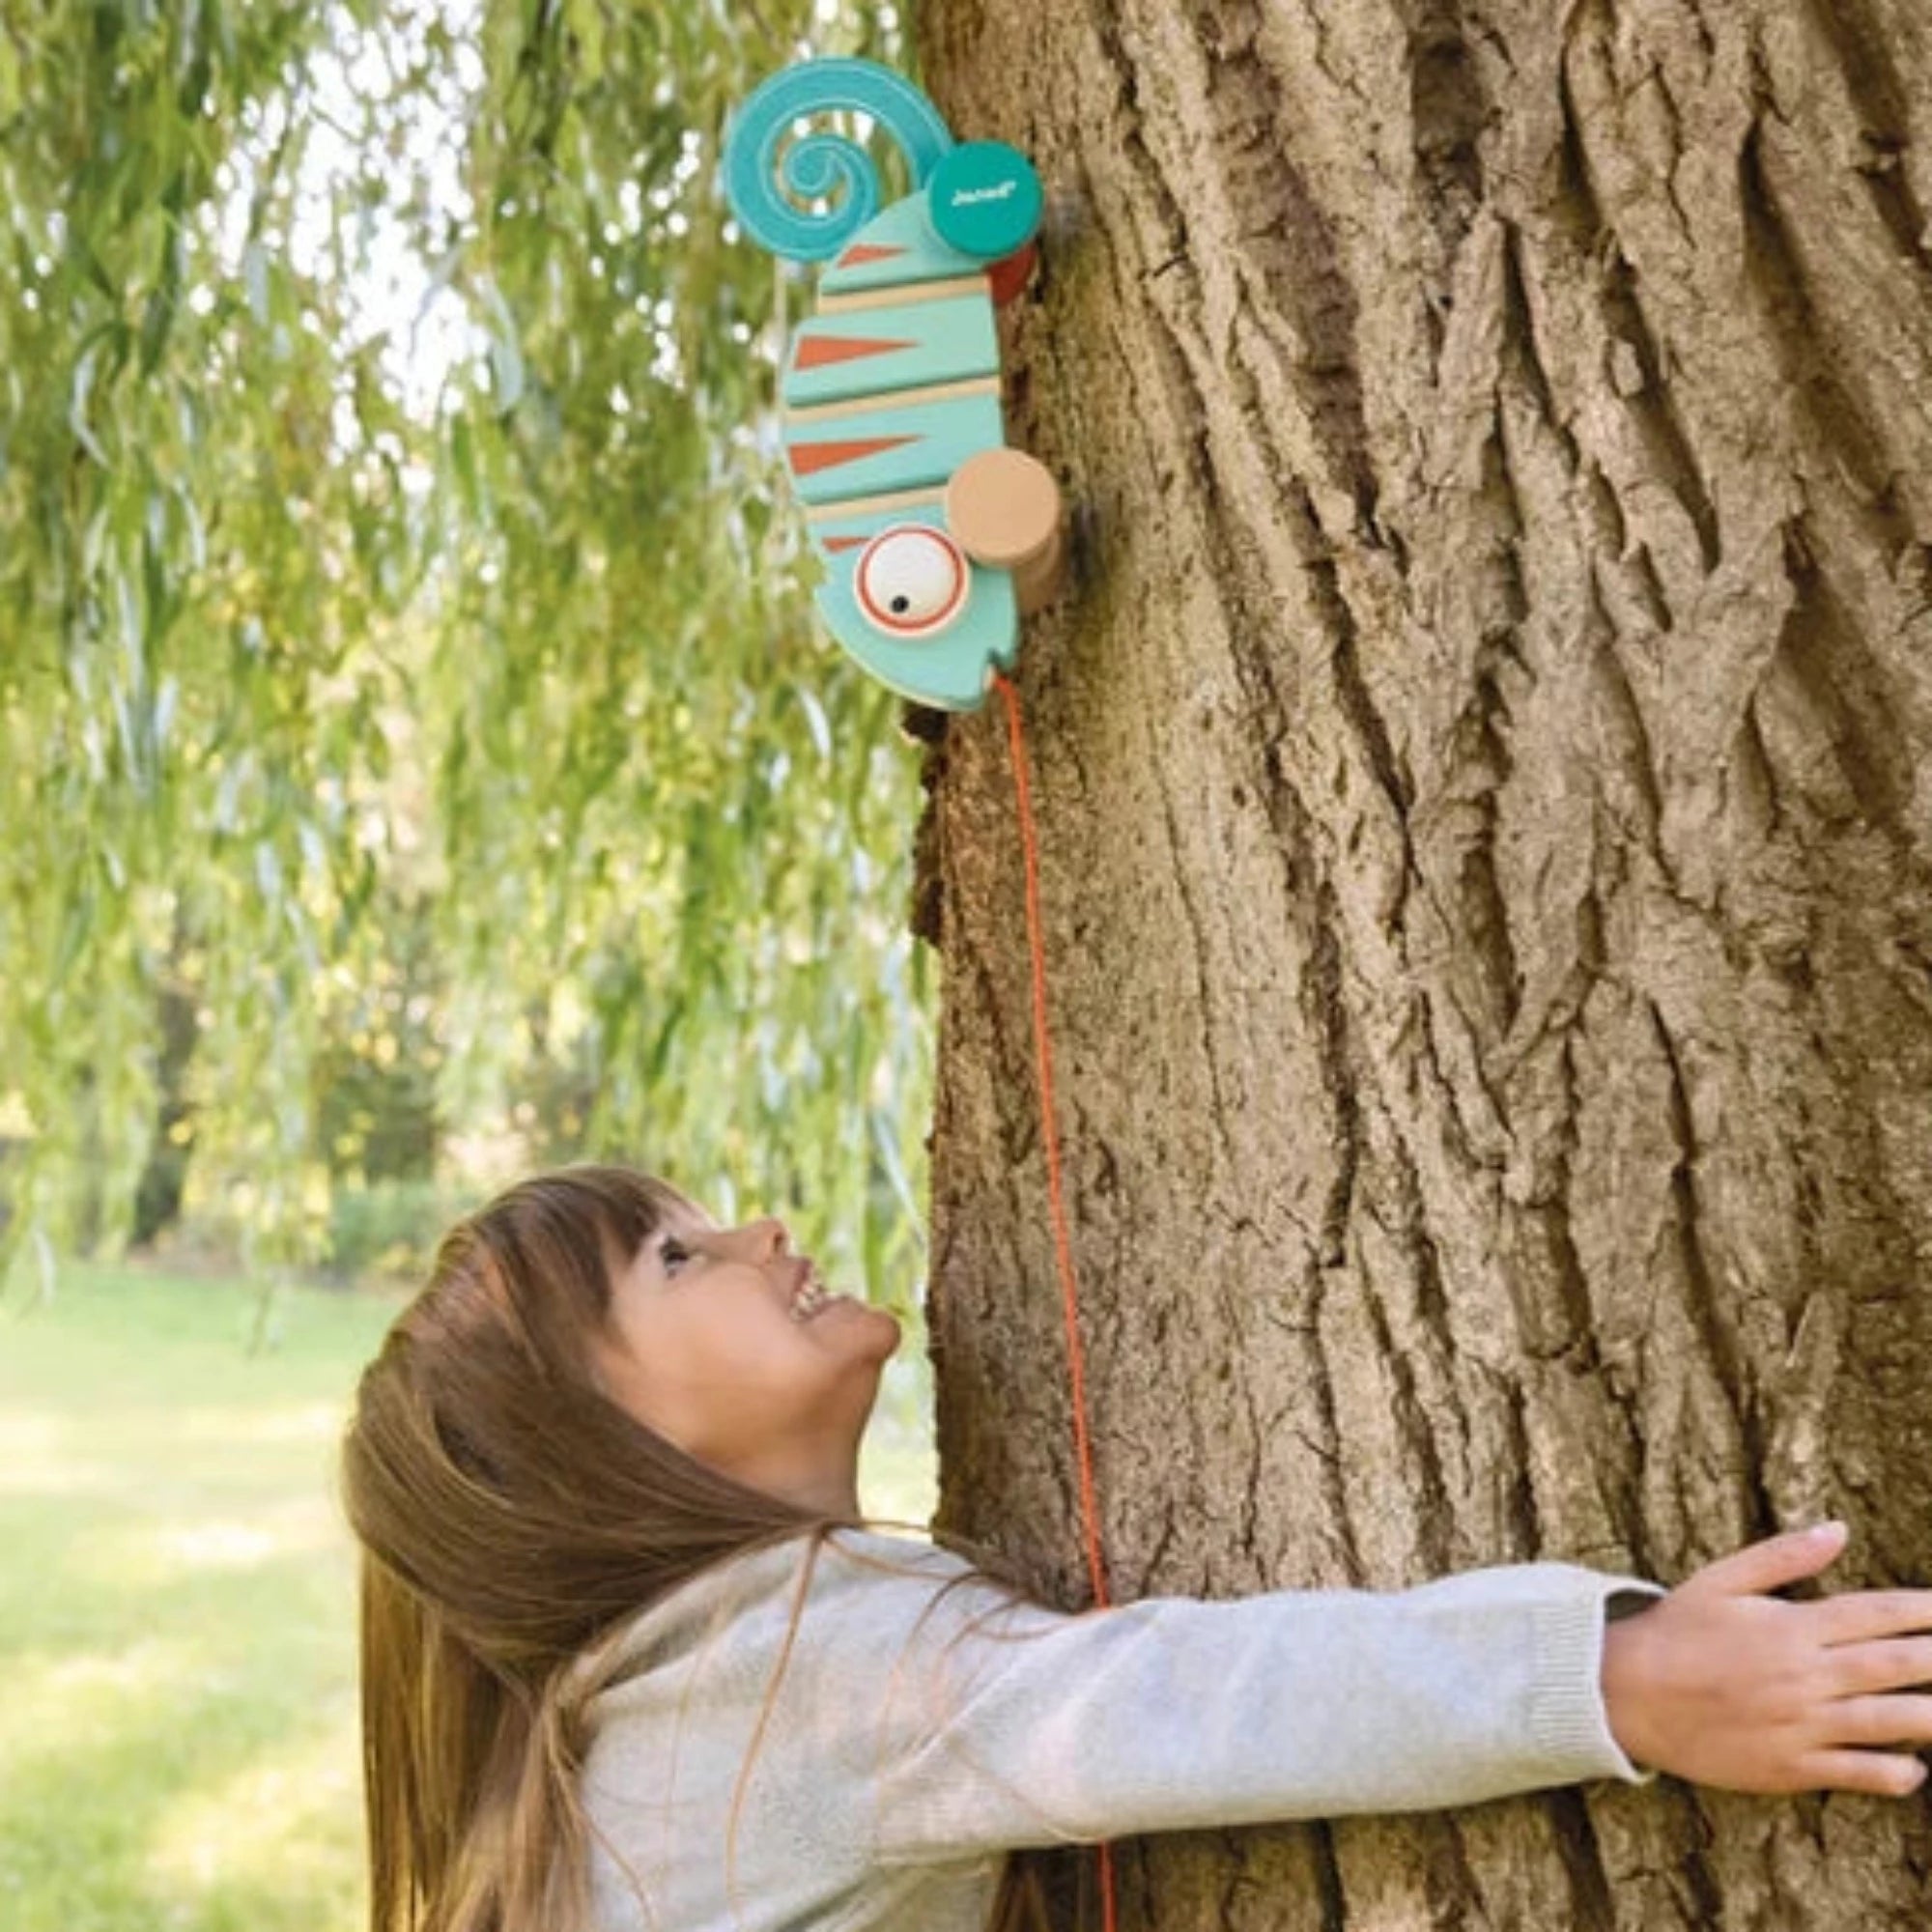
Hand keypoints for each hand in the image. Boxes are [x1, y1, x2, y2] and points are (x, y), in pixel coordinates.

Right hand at [1600, 1522, 1931, 1795]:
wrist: (1626, 1693)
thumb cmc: (1675, 1631)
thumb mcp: (1720, 1578)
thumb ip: (1783, 1556)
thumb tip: (1838, 1529)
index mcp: (1790, 1625)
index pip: (1875, 1613)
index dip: (1923, 1609)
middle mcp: (1804, 1674)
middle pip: (1896, 1666)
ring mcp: (1801, 1724)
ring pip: (1890, 1722)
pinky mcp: (1790, 1766)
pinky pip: (1857, 1773)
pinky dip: (1895, 1772)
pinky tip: (1916, 1767)